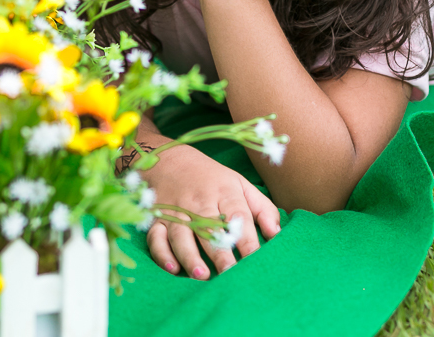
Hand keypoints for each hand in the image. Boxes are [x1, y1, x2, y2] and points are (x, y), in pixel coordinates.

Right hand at [142, 144, 281, 278]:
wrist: (168, 159)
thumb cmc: (211, 177)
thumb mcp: (240, 184)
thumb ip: (262, 209)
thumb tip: (277, 235)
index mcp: (224, 192)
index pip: (238, 216)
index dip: (247, 239)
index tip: (255, 260)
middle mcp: (199, 201)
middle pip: (209, 228)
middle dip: (220, 252)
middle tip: (230, 274)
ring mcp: (176, 210)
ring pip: (181, 235)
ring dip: (190, 255)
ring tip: (202, 275)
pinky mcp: (157, 218)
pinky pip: (156, 237)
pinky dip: (162, 253)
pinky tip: (173, 268)